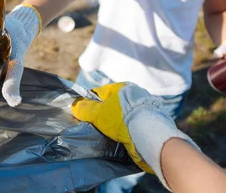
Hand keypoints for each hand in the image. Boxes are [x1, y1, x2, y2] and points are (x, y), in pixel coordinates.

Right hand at [72, 82, 198, 189]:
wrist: (151, 135)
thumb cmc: (123, 119)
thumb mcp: (98, 113)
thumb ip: (85, 109)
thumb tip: (74, 106)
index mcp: (122, 87)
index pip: (101, 92)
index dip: (90, 102)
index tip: (85, 114)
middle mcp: (135, 94)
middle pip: (113, 104)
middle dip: (104, 114)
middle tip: (96, 126)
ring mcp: (145, 108)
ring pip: (124, 115)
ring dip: (117, 123)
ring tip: (109, 134)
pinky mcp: (151, 122)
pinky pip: (134, 124)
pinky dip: (128, 130)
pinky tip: (123, 137)